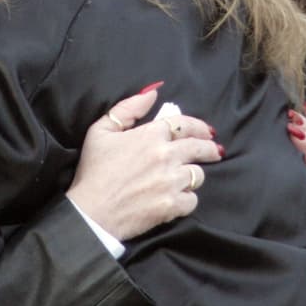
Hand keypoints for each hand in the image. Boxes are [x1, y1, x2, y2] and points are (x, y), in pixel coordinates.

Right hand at [67, 84, 223, 241]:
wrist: (90, 212)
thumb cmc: (93, 171)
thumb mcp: (101, 131)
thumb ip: (128, 108)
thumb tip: (153, 93)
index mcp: (150, 135)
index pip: (184, 124)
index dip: (199, 127)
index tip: (208, 132)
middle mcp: (165, 155)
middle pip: (199, 147)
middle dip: (210, 148)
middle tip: (216, 152)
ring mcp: (170, 181)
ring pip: (197, 174)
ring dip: (193, 176)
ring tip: (188, 178)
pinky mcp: (172, 205)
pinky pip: (192, 200)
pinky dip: (187, 200)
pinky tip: (179, 199)